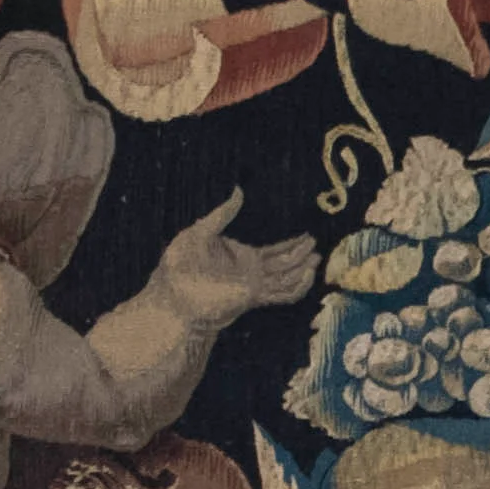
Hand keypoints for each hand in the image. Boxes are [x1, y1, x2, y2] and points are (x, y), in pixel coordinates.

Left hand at [146, 192, 319, 325]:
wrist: (173, 295)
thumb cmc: (180, 264)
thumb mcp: (200, 231)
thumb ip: (222, 214)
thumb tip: (238, 191)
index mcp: (243, 258)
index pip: (275, 252)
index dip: (291, 245)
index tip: (306, 235)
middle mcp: (253, 273)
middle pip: (286, 264)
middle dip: (301, 254)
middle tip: (316, 242)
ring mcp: (255, 286)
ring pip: (288, 278)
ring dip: (303, 268)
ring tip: (316, 256)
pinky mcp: (253, 297)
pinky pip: (283, 294)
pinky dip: (298, 286)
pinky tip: (307, 275)